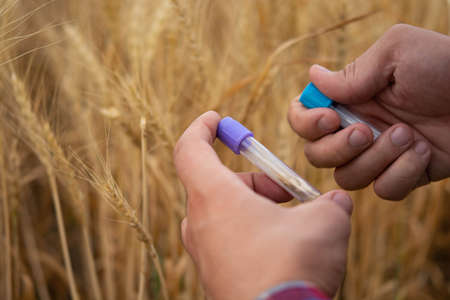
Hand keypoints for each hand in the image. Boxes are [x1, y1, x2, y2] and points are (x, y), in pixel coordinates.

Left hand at [174, 111, 352, 299]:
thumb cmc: (292, 269)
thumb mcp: (324, 224)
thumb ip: (330, 203)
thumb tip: (335, 201)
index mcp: (213, 198)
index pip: (189, 149)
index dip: (201, 128)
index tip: (215, 119)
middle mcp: (200, 224)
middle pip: (218, 183)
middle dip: (254, 180)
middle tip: (286, 192)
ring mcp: (204, 253)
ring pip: (225, 213)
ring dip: (256, 207)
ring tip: (293, 222)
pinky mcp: (214, 276)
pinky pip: (228, 240)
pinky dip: (252, 232)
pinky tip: (283, 248)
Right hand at [288, 24, 449, 199]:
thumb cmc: (446, 65)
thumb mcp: (398, 52)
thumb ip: (352, 72)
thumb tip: (313, 78)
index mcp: (350, 99)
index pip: (303, 116)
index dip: (305, 123)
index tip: (329, 118)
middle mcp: (358, 127)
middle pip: (317, 155)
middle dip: (337, 148)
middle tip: (367, 131)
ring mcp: (379, 154)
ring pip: (347, 178)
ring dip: (376, 159)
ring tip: (407, 135)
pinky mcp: (403, 174)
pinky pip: (383, 190)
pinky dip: (401, 174)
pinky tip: (424, 152)